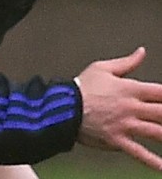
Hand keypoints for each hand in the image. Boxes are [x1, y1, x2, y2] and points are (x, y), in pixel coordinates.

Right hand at [76, 47, 161, 171]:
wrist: (62, 106)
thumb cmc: (82, 86)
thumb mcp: (102, 68)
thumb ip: (127, 62)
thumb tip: (142, 52)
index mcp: (129, 89)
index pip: (160, 92)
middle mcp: (130, 107)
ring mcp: (125, 125)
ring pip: (156, 133)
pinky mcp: (117, 140)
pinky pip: (138, 153)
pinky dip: (153, 161)